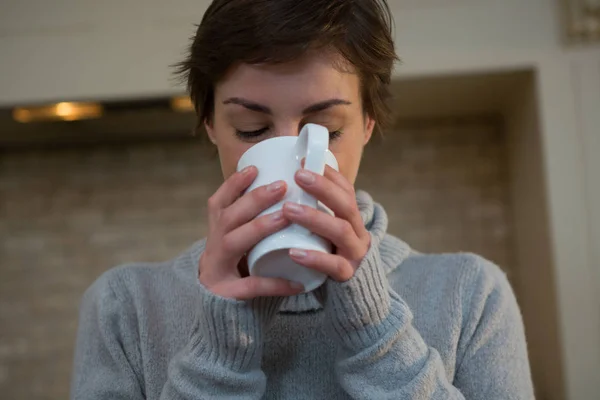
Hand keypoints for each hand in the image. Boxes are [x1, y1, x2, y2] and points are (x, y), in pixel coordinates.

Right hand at [199, 166, 304, 299]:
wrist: (219, 314)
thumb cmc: (238, 271)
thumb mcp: (240, 243)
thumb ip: (254, 224)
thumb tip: (290, 195)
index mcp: (216, 233)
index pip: (219, 203)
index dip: (233, 185)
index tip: (254, 168)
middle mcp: (212, 248)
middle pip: (227, 217)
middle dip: (253, 199)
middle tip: (281, 185)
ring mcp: (216, 271)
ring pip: (232, 243)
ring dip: (259, 227)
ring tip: (285, 217)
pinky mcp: (226, 295)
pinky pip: (250, 287)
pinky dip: (274, 284)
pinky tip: (296, 283)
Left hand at [282, 166, 370, 281]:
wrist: (352, 297)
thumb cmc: (330, 256)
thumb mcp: (325, 231)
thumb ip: (313, 211)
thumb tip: (281, 182)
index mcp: (351, 218)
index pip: (346, 190)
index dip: (328, 174)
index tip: (304, 160)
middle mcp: (358, 232)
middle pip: (346, 205)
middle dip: (323, 188)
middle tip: (298, 175)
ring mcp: (355, 254)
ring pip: (340, 232)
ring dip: (314, 218)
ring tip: (288, 209)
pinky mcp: (348, 276)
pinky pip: (334, 266)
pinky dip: (315, 258)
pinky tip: (294, 252)